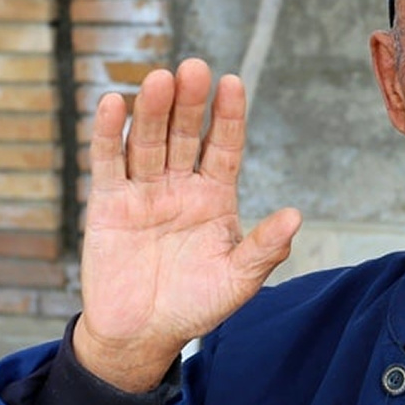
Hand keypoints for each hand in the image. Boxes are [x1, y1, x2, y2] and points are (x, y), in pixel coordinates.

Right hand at [75, 59, 301, 391]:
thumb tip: (295, 216)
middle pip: (186, 134)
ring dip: (153, 110)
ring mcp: (144, 191)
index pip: (224, 146)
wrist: (142, 335)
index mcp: (216, 196)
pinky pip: (108, 162)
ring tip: (159, 79)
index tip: (233, 83)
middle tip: (194, 69)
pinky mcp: (109, 203)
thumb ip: (264, 248)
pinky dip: (108, 134)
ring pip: (148, 141)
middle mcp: (181, 185)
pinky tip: (114, 104)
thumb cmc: (196, 306)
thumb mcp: (238, 280)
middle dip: (190, 103)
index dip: (228, 115)